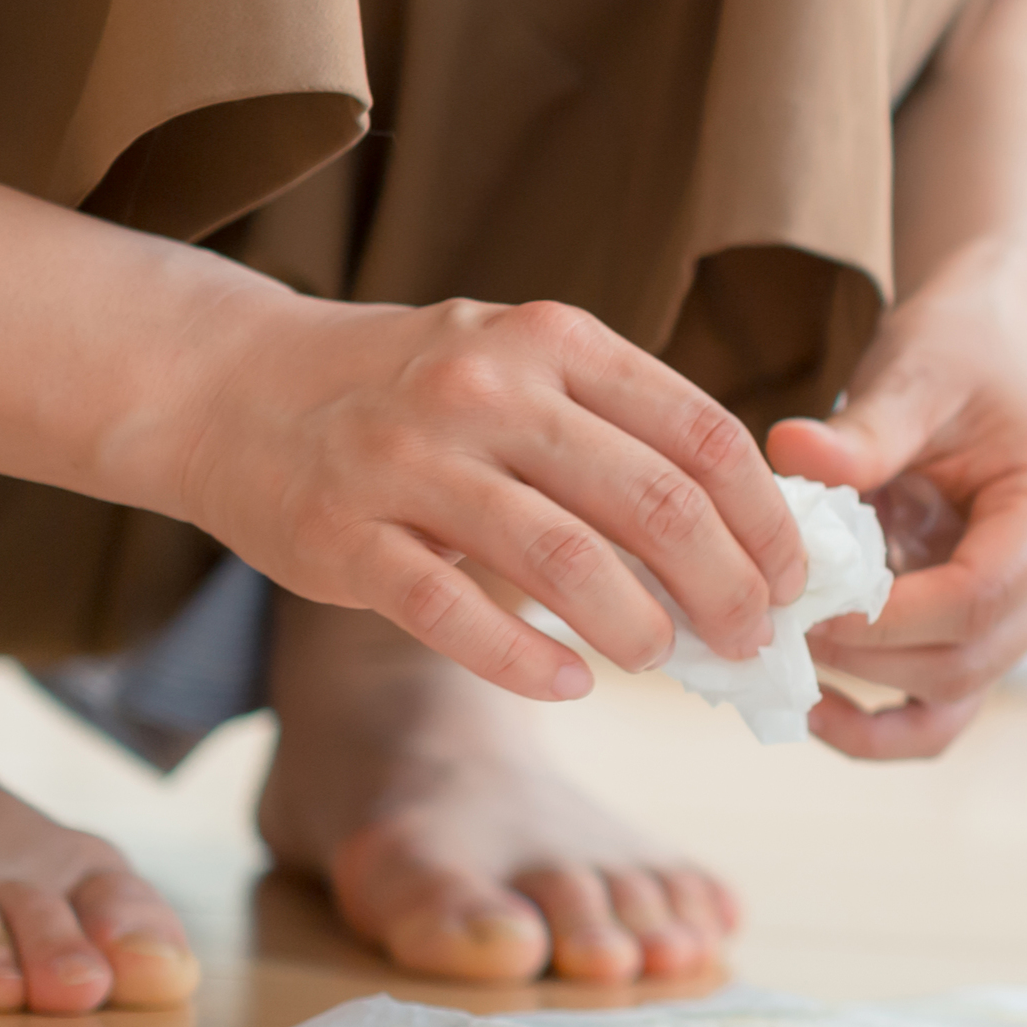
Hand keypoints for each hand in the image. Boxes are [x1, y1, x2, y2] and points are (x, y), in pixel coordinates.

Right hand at [167, 296, 809, 700]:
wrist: (233, 385)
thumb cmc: (417, 391)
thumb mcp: (526, 365)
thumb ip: (623, 428)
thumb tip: (745, 537)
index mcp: (556, 341)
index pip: (703, 435)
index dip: (765, 519)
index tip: (794, 579)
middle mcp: (489, 391)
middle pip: (654, 502)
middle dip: (725, 586)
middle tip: (751, 639)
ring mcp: (410, 462)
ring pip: (566, 559)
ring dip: (638, 627)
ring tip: (668, 660)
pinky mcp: (343, 538)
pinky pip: (453, 612)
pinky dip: (525, 660)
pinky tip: (571, 685)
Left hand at [767, 270, 1026, 760]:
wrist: (987, 357)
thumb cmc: (954, 360)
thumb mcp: (910, 379)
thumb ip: (859, 432)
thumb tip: (785, 454)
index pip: (976, 597)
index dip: (882, 618)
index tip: (793, 604)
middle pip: (966, 659)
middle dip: (861, 656)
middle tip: (767, 625)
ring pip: (956, 696)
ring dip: (866, 696)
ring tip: (780, 670)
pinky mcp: (997, 634)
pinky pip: (947, 709)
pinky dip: (883, 724)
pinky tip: (816, 711)